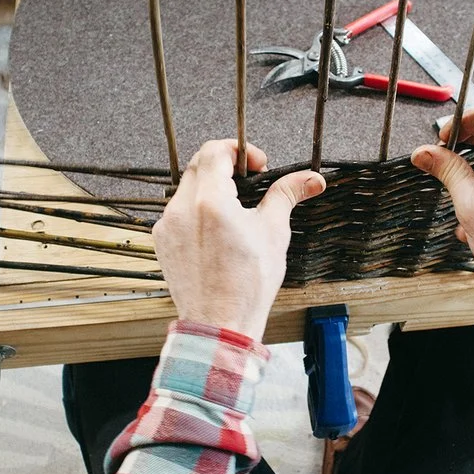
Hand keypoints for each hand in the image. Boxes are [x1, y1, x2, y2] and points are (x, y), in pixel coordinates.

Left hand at [154, 140, 325, 339]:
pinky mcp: (163, 242)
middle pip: (199, 165)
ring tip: (234, 208)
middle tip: (247, 181)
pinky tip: (216, 230)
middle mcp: (181, 209)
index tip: (256, 165)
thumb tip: (310, 179)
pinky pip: (177, 212)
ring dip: (210, 187)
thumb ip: (287, 196)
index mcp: (209, 201)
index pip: (214, 150)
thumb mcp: (273, 232)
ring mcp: (167, 226)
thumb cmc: (247, 285)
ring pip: (187, 188)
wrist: (219, 323)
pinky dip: (196, 210)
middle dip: (224, 165)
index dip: (239, 150)